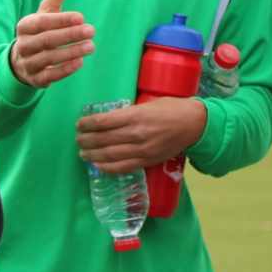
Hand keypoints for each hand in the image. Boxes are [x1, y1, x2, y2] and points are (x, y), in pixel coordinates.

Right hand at [9, 0, 94, 87]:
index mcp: (25, 26)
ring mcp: (28, 63)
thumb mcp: (45, 12)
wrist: (20, 61)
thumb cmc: (39, 31)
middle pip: (46, 40)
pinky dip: (64, 70)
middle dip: (69, 35)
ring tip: (91, 46)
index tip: (81, 17)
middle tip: (91, 31)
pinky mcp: (35, 79)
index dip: (61, 20)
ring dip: (71, 52)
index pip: (42, 22)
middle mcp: (24, 45)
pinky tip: (80, 62)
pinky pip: (49, 76)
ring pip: (49, 58)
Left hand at [76, 97, 207, 173]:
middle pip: (103, 139)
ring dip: (92, 155)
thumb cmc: (171, 108)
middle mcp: (136, 134)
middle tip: (78, 139)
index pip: (103, 122)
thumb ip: (129, 112)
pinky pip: (123, 167)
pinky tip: (98, 165)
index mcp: (136, 116)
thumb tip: (109, 118)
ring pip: (110, 155)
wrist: (194, 124)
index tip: (79, 124)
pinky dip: (107, 168)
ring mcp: (142, 150)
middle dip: (86, 140)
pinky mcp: (147, 161)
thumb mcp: (147, 104)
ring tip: (83, 153)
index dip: (88, 124)